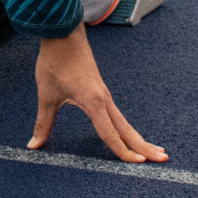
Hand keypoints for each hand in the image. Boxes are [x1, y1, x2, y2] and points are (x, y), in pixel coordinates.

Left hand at [29, 26, 166, 162]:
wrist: (63, 34)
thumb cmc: (55, 62)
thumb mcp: (46, 94)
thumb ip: (43, 122)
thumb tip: (34, 144)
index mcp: (93, 102)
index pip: (110, 134)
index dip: (123, 151)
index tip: (139, 164)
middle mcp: (104, 99)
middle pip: (126, 129)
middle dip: (144, 146)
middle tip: (163, 159)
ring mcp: (105, 95)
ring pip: (124, 122)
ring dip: (138, 137)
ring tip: (155, 150)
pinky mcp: (101, 91)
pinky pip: (117, 114)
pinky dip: (127, 127)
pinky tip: (129, 133)